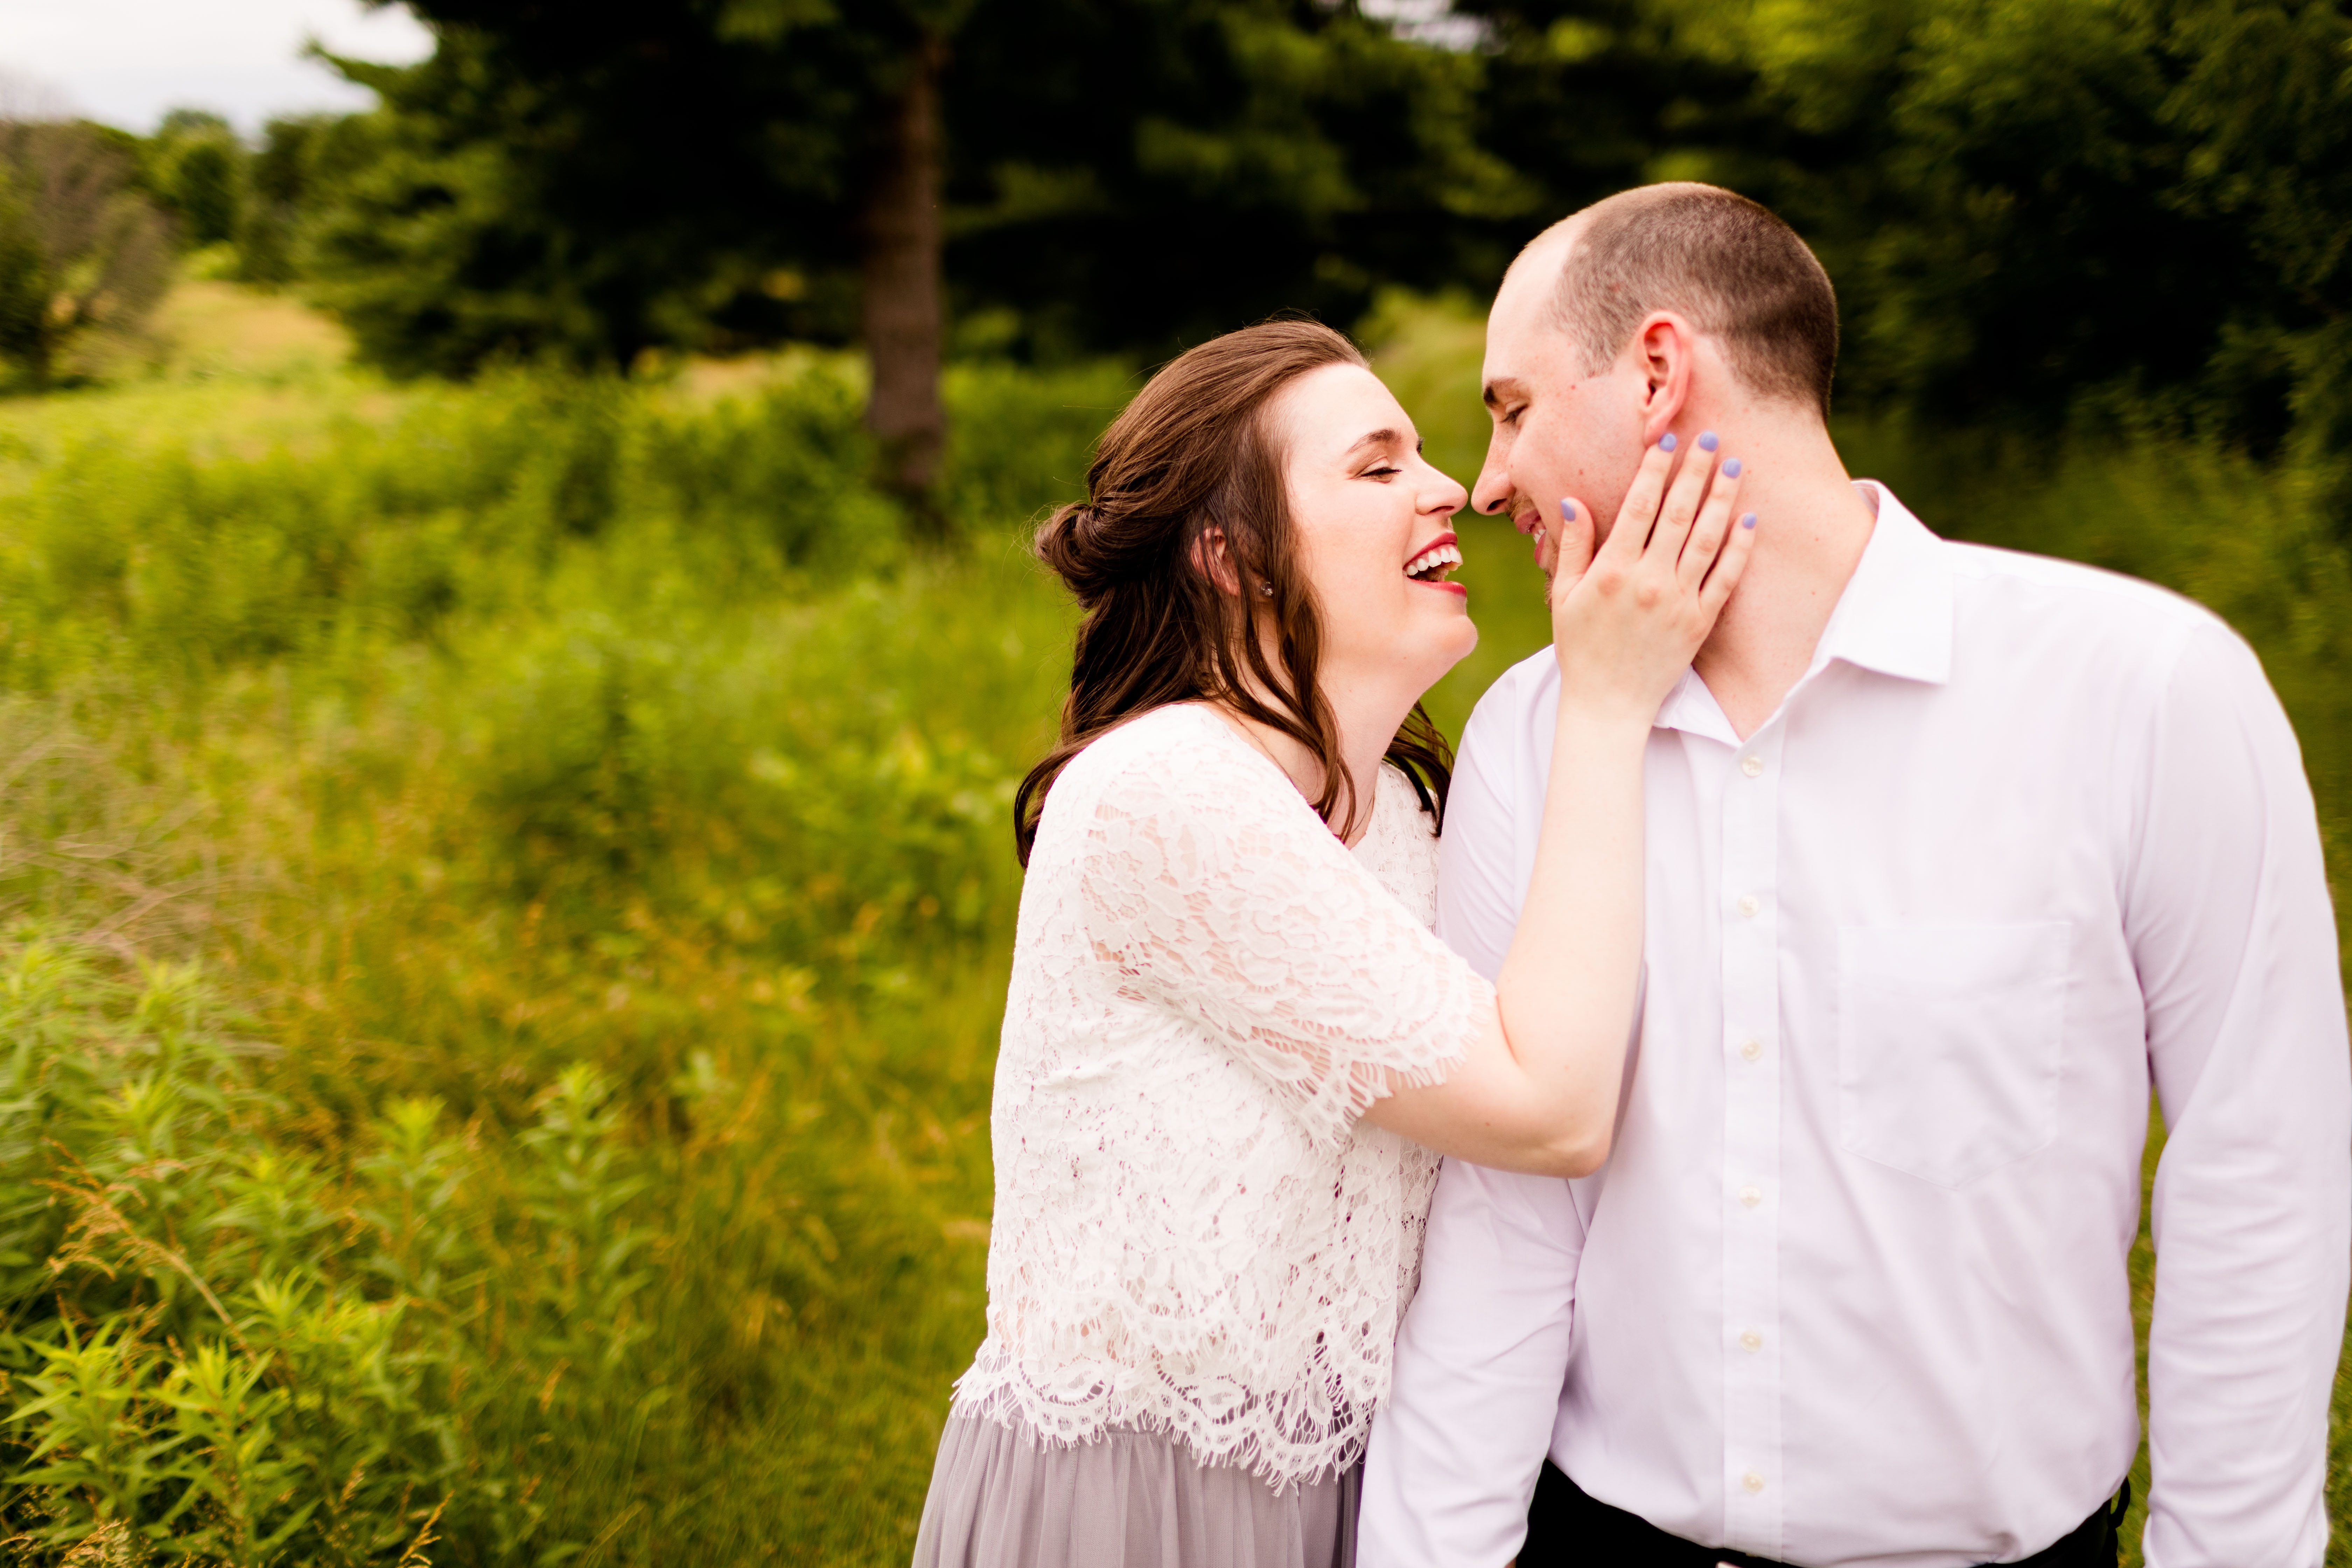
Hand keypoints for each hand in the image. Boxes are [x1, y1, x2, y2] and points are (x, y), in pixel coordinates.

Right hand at [1548, 434, 1753, 725]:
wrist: (1608, 703)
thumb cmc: (1581, 648)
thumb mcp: (1564, 596)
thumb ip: (1574, 546)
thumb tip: (1574, 500)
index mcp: (1612, 571)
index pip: (1639, 506)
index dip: (1655, 468)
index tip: (1668, 437)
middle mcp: (1648, 582)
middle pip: (1678, 514)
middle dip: (1695, 471)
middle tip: (1712, 438)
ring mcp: (1678, 602)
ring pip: (1706, 539)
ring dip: (1722, 499)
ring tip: (1735, 466)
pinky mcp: (1699, 622)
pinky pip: (1724, 578)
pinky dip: (1739, 549)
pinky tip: (1749, 521)